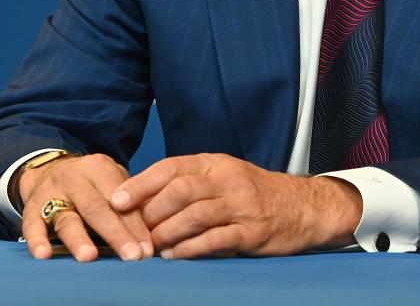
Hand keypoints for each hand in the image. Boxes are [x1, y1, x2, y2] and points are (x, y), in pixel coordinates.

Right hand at [19, 153, 152, 262]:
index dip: (136, 224)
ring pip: (67, 218)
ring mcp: (52, 192)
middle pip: (97, 208)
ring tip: (89, 256)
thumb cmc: (91, 183)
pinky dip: (37, 239)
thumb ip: (129, 201)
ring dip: (79, 239)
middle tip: (132, 255)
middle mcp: (75, 178)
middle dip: (116, 234)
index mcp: (99, 167)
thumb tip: (153, 232)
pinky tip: (45, 254)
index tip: (147, 249)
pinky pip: (32, 224)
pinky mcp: (32, 207)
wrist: (48, 170)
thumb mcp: (110, 180)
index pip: (121, 197)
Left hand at [110, 153, 361, 258]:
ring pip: (195, 215)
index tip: (116, 199)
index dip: (141, 183)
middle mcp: (228, 179)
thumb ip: (189, 184)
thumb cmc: (253, 193)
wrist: (303, 206)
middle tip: (131, 231)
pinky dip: (191, 248)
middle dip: (150, 212)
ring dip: (167, 232)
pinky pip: (216, 239)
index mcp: (215, 163)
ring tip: (149, 247)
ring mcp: (242, 204)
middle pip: (180, 190)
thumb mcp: (222, 177)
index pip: (171, 167)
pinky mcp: (253, 231)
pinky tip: (175, 256)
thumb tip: (142, 202)